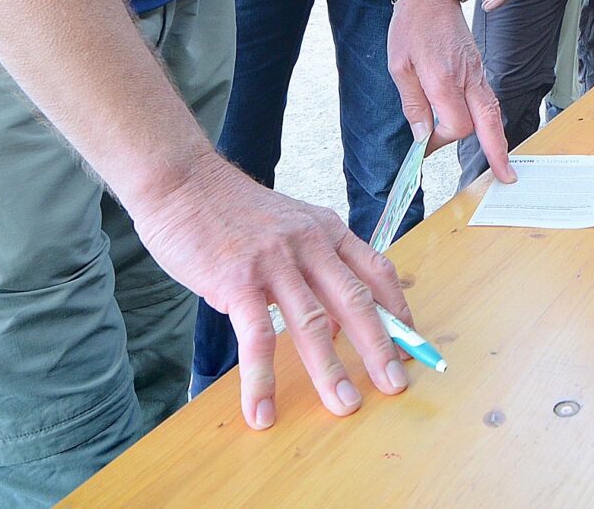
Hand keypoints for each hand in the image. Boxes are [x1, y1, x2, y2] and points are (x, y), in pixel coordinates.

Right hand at [133, 154, 412, 428]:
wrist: (182, 182)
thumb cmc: (231, 210)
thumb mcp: (288, 225)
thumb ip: (313, 263)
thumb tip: (333, 321)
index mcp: (326, 230)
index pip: (377, 270)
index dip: (398, 309)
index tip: (411, 342)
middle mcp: (309, 243)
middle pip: (355, 301)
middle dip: (379, 347)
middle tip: (394, 384)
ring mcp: (275, 262)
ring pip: (312, 324)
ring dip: (329, 370)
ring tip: (344, 405)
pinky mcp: (237, 281)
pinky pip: (257, 338)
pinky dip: (261, 379)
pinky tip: (261, 410)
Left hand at [388, 0, 513, 179]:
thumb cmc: (411, 27)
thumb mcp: (399, 67)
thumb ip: (412, 104)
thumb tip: (422, 136)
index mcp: (444, 79)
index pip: (456, 125)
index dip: (441, 141)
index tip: (425, 144)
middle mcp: (467, 77)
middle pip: (488, 123)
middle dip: (497, 152)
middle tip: (505, 175)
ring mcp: (478, 72)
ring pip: (494, 112)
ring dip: (497, 138)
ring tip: (502, 162)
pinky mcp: (479, 68)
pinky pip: (489, 99)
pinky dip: (491, 120)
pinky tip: (489, 133)